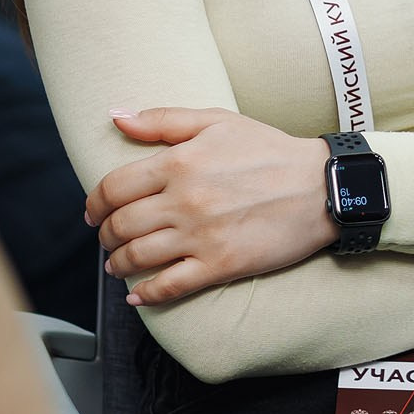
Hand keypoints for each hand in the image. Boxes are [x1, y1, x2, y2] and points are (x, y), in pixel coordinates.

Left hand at [88, 108, 336, 306]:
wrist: (320, 187)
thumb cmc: (269, 149)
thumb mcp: (217, 120)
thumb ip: (163, 120)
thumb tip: (116, 118)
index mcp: (178, 162)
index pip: (114, 187)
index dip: (95, 203)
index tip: (93, 212)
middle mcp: (184, 200)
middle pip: (120, 225)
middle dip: (105, 235)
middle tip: (106, 239)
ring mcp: (200, 236)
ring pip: (138, 257)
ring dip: (119, 264)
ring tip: (118, 265)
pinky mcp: (219, 265)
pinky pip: (169, 286)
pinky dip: (146, 295)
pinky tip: (138, 296)